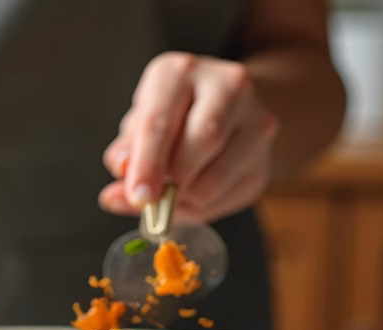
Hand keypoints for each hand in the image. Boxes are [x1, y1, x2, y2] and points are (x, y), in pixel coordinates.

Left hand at [99, 53, 278, 223]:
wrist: (227, 104)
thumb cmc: (172, 115)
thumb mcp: (141, 126)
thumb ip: (126, 158)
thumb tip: (115, 196)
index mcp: (179, 71)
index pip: (160, 122)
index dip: (147, 165)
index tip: (139, 197)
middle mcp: (226, 83)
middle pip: (201, 141)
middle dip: (172, 181)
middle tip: (153, 204)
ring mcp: (255, 113)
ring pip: (220, 171)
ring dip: (189, 197)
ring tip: (172, 198)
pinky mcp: (266, 145)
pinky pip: (235, 188)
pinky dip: (208, 203)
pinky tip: (195, 194)